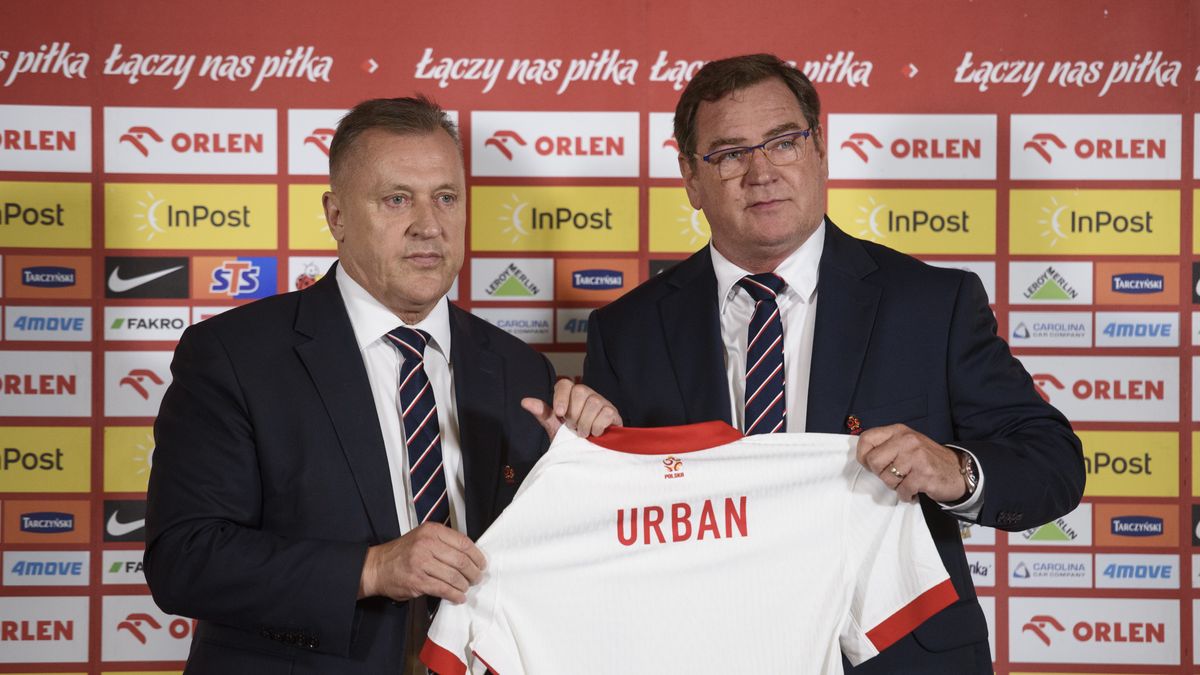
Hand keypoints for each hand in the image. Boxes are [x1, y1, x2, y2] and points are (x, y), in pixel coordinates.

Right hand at [358, 522, 485, 603]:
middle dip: (473, 572)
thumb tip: (470, 554)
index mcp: (431, 531)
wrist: (377, 566)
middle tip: (477, 578)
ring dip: (464, 585)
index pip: (463, 542)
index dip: (477, 555)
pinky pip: (444, 589)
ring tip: (466, 588)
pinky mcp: (418, 581)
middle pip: (461, 561)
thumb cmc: (402, 553)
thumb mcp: (422, 537)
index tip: (482, 563)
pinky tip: (458, 597)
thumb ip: (444, 542)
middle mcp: (427, 544)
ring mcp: (421, 563)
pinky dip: (455, 595)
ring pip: (454, 576)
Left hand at [521, 378, 621, 438]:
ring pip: (594, 402)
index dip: (562, 397)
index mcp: (570, 395)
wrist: (588, 453)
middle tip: (573, 427)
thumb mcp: (555, 427)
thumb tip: (525, 401)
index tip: (559, 414)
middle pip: (580, 391)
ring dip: (585, 423)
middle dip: (574, 414)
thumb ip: (543, 413)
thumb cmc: (571, 438)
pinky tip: (596, 433)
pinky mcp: (613, 412)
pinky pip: (606, 412)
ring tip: (583, 433)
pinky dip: (598, 426)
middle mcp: (586, 394)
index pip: (565, 383)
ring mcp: (601, 401)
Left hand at [855, 424, 965, 502]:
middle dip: (881, 473)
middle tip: (895, 475)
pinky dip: (907, 494)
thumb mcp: (905, 444)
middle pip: (874, 461)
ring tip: (908, 480)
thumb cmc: (926, 460)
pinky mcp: (924, 474)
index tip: (872, 465)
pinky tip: (915, 489)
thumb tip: (863, 457)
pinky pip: (902, 490)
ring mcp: (916, 456)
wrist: (958, 471)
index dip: (864, 456)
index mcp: (898, 431)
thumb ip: (886, 446)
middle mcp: (907, 440)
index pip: (866, 439)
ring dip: (896, 485)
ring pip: (887, 478)